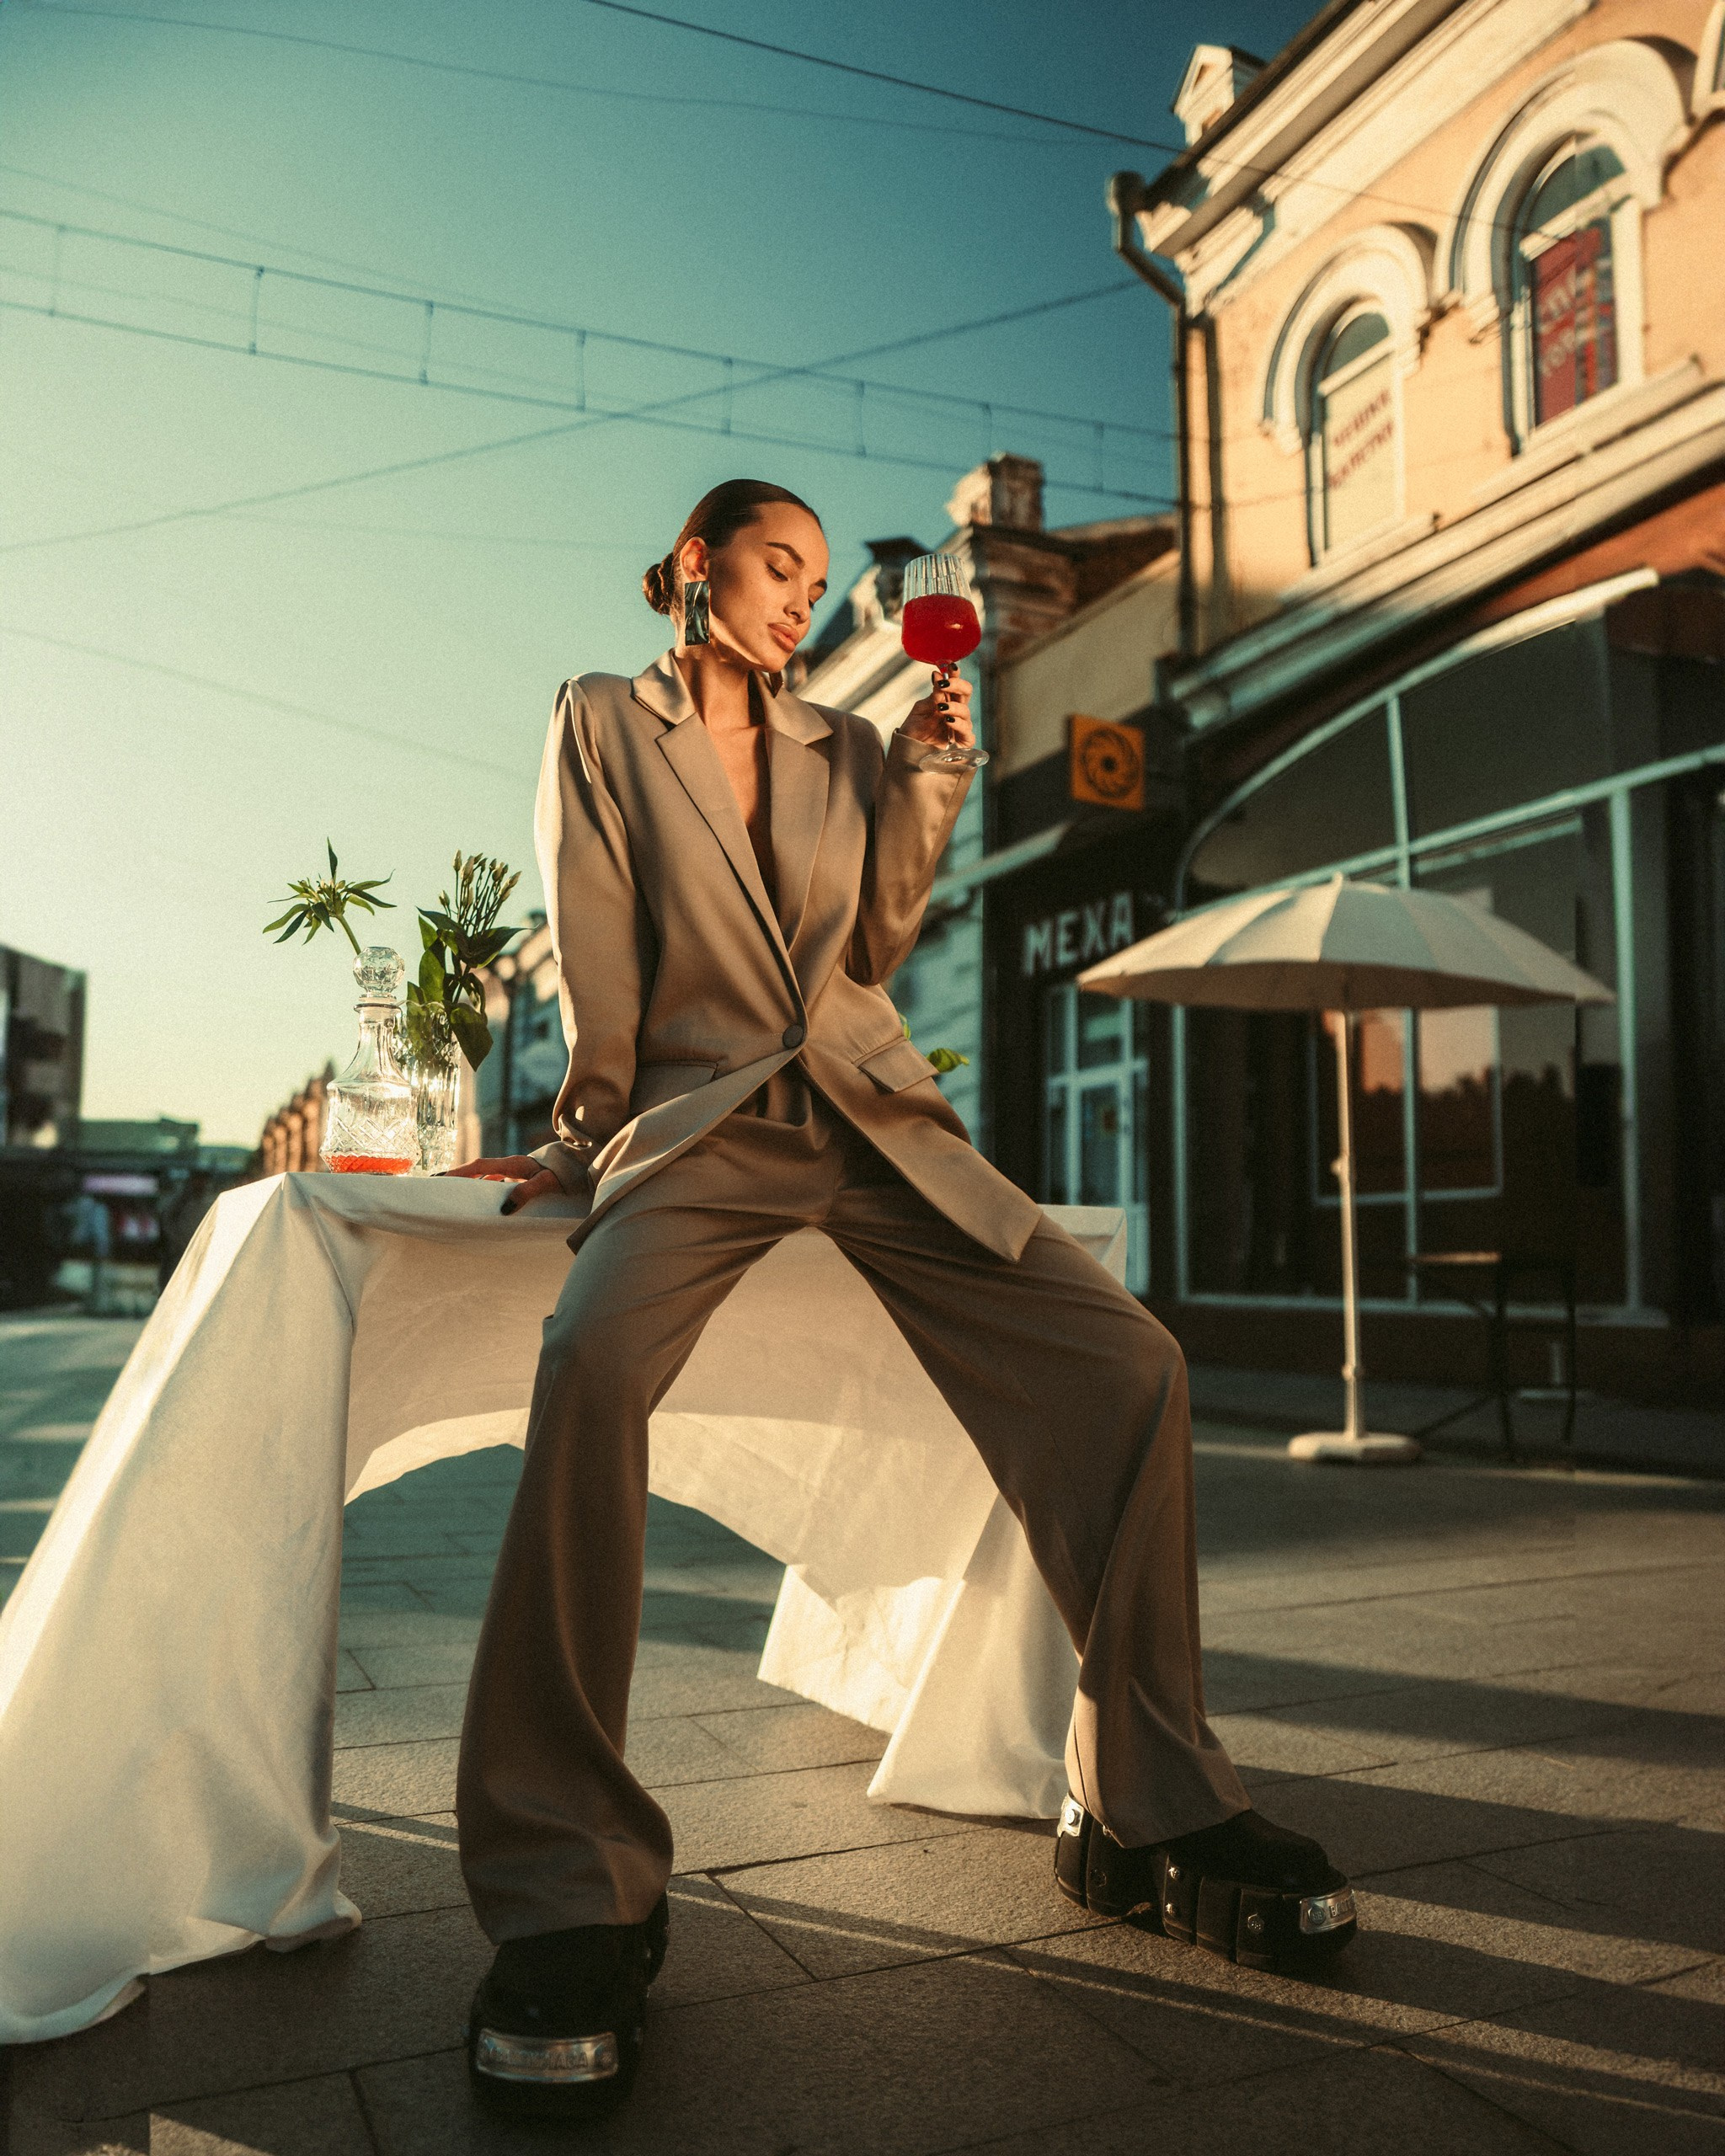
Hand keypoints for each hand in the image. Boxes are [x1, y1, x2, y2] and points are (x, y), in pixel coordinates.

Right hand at [443, 1155, 562, 1213]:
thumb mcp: (545, 1183)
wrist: (578, 1166)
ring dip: (471, 1186)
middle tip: (437, 1188)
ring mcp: (513, 1172)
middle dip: (457, 1179)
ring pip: (485, 1178)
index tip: (440, 1179)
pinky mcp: (518, 1178)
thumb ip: (526, 1193)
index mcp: (511, 1163)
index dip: (459, 1172)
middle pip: (477, 1171)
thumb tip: (504, 1208)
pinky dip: (485, 1191)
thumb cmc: (563, 1174)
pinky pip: (495, 1184)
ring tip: (454, 1198)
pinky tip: (480, 1204)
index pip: (479, 1166)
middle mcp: (509, 1165)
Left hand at [900, 671, 973, 755]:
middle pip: (966, 693)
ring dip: (953, 706)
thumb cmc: (914, 731)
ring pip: (966, 711)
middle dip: (957, 685)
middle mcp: (955, 712)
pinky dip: (958, 725)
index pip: (955, 684)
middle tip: (944, 684)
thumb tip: (938, 675)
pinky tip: (948, 720)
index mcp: (946, 701)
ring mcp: (959, 727)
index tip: (949, 666)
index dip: (955, 674)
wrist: (908, 752)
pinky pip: (967, 732)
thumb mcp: (920, 710)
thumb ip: (932, 696)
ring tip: (941, 707)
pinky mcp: (962, 743)